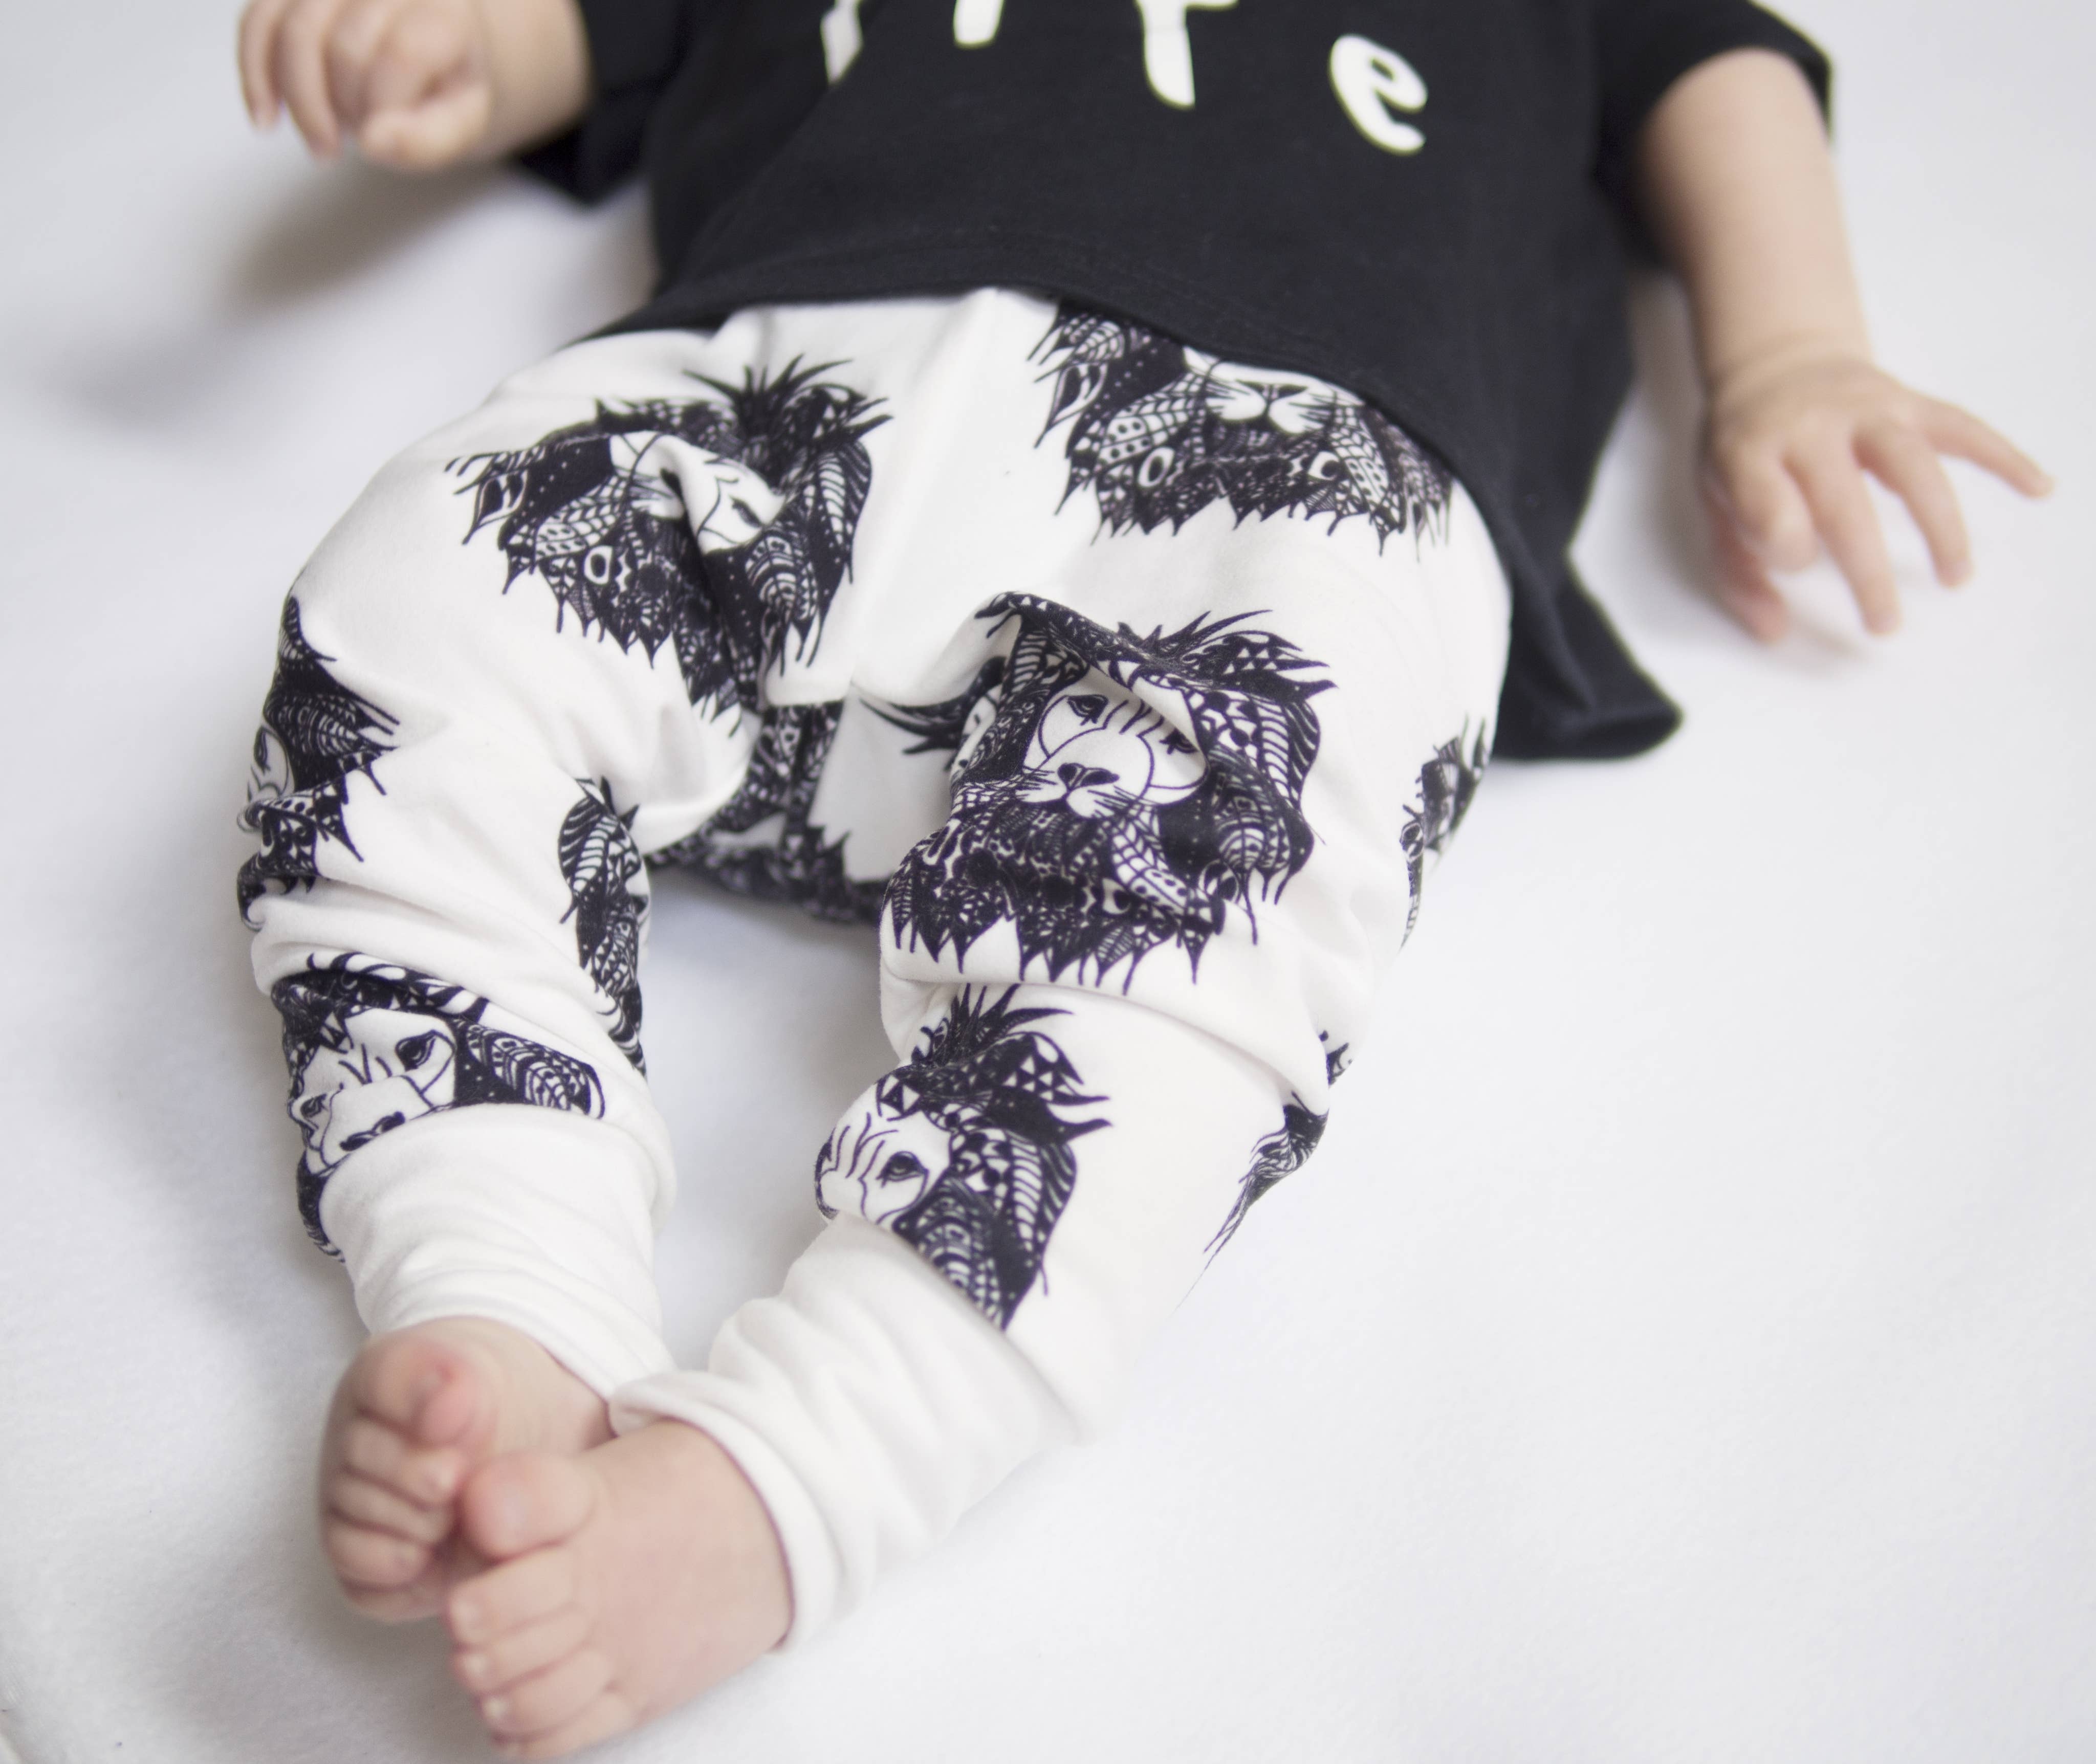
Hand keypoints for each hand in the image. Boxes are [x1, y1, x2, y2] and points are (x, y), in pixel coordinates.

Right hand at [239, 0, 497, 168]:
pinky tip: (267, 118)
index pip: (400, 54)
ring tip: (324, 142)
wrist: (447, 47)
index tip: (384, 140)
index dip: (383, 107)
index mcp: (445, 9)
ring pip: (294, 30)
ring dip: (301, 99)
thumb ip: (430, 139)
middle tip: (360, 141)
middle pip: (344, 45)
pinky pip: (259, 18)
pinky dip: (256, 72)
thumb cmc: (454, 86)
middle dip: (345, 109)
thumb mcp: (467, 124)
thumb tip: (374, 143)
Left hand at [1699, 343, 2051, 639]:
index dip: (1783, 546)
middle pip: (1844, 502)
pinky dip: (2000, 456)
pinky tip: (2036, 488)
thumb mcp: (1714, 503)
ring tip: (1955, 577)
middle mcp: (1811, 427)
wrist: (1776, 365)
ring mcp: (1865, 410)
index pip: (1769, 509)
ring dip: (1939, 524)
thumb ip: (1736, 572)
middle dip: (1866, 569)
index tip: (1798, 564)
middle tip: (1885, 624)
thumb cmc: (1747, 449)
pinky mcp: (1907, 402)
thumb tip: (1774, 631)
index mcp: (1751, 453)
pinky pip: (1960, 427)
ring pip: (1912, 465)